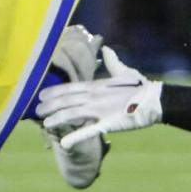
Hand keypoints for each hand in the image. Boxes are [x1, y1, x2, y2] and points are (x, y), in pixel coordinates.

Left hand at [38, 46, 162, 149]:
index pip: (70, 87)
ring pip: (72, 114)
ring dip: (56, 118)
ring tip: (44, 124)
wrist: (155, 100)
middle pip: (67, 100)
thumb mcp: (125, 72)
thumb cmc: (141, 86)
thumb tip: (106, 48)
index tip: (41, 96)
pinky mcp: (108, 123)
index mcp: (97, 85)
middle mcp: (95, 96)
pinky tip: (63, 143)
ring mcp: (101, 110)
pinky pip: (89, 130)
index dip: (54, 92)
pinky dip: (75, 137)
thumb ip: (112, 62)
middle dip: (50, 105)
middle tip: (36, 111)